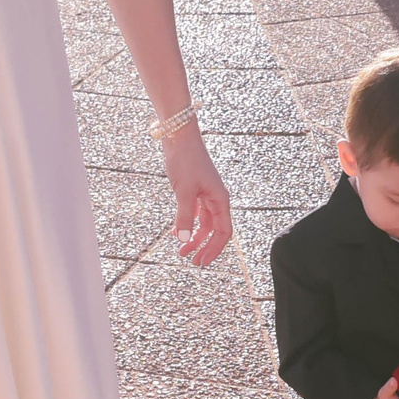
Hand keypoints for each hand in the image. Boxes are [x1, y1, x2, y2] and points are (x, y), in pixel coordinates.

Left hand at [161, 129, 231, 267]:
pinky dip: (187, 224)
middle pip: (214, 230)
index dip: (214, 249)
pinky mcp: (195, 190)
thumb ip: (184, 216)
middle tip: (193, 261)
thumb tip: (183, 240)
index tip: (201, 261)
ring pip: (204, 223)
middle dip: (204, 247)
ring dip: (194, 237)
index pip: (223, 232)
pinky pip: (195, 213)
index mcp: (220, 199)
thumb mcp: (184, 191)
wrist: (179, 137)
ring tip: (181, 251)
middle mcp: (216, 198)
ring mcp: (205, 194)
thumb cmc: (186, 160)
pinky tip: (176, 232)